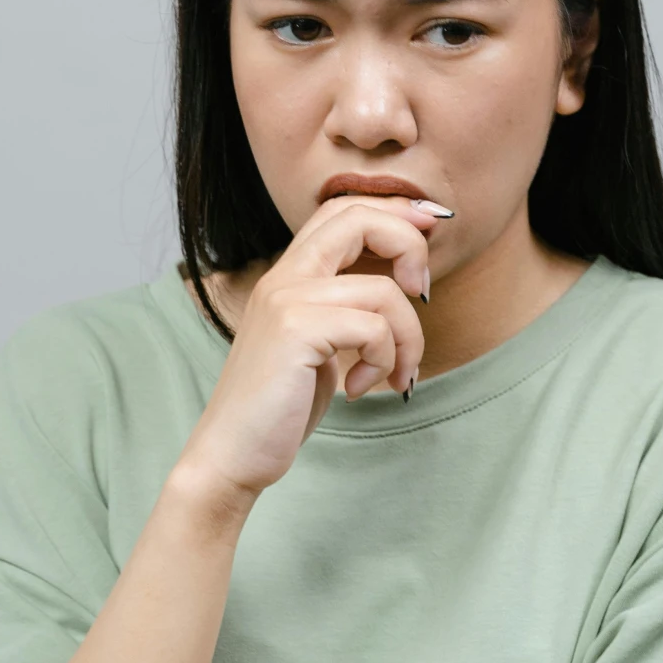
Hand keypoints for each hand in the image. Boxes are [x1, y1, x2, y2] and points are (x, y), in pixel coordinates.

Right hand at [173, 193, 443, 504]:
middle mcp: (284, 277)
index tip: (431, 228)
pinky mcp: (297, 330)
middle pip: (358, 218)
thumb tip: (401, 288)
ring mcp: (287, 300)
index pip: (341, 209)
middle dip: (409, 245)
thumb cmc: (278, 407)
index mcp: (288, 275)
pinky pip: (375, 327)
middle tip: (422, 292)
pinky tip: (360, 388)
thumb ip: (344, 309)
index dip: (394, 210)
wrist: (231, 453)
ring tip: (396, 375)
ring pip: (384, 291)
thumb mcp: (317, 345)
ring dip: (409, 339)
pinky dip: (384, 361)